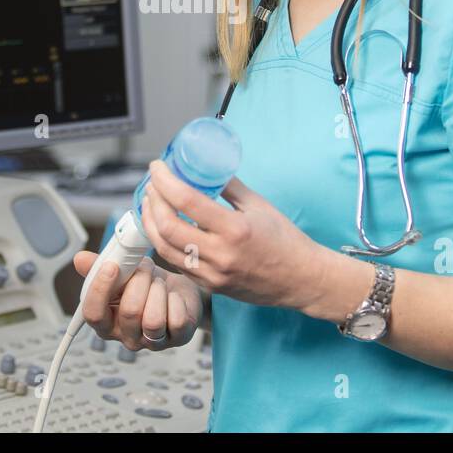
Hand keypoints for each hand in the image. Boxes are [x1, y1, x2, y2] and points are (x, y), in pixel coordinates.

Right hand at [72, 249, 202, 351]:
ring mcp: (152, 342)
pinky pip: (176, 321)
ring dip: (158, 291)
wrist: (178, 290)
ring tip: (159, 284)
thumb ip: (100, 267)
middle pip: (129, 312)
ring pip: (153, 320)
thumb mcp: (122, 272)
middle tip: (145, 268)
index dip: (100, 289)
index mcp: (107, 321)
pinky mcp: (177, 339)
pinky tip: (174, 297)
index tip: (111, 266)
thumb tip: (80, 259)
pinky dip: (176, 300)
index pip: (93, 314)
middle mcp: (127, 337)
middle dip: (139, 281)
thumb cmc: (147, 284)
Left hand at [138, 159, 324, 309]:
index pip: (187, 201)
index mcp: (235, 229)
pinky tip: (162, 228)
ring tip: (150, 204)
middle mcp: (220, 254)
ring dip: (150, 223)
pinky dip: (164, 242)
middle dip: (152, 201)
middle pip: (167, 227)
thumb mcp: (259, 205)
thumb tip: (206, 168)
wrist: (301, 279)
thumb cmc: (285, 240)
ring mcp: (213, 274)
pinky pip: (177, 263)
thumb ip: (230, 186)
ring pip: (165, 249)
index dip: (165, 181)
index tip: (157, 166)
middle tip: (152, 184)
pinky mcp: (210, 286)